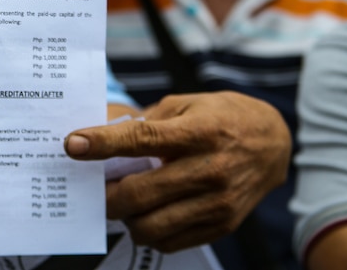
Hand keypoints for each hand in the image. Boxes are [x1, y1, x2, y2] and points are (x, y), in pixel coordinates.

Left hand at [65, 91, 290, 252]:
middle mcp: (210, 170)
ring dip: (126, 217)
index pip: (141, 139)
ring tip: (123, 201)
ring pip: (151, 226)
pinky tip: (147, 212)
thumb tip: (97, 132)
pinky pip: (170, 241)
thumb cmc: (220, 117)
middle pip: (140, 194)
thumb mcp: (184, 104)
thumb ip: (144, 120)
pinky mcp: (222, 226)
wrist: (273, 143)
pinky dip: (149, 230)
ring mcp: (218, 204)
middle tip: (93, 186)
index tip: (72, 144)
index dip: (102, 143)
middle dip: (105, 194)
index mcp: (199, 132)